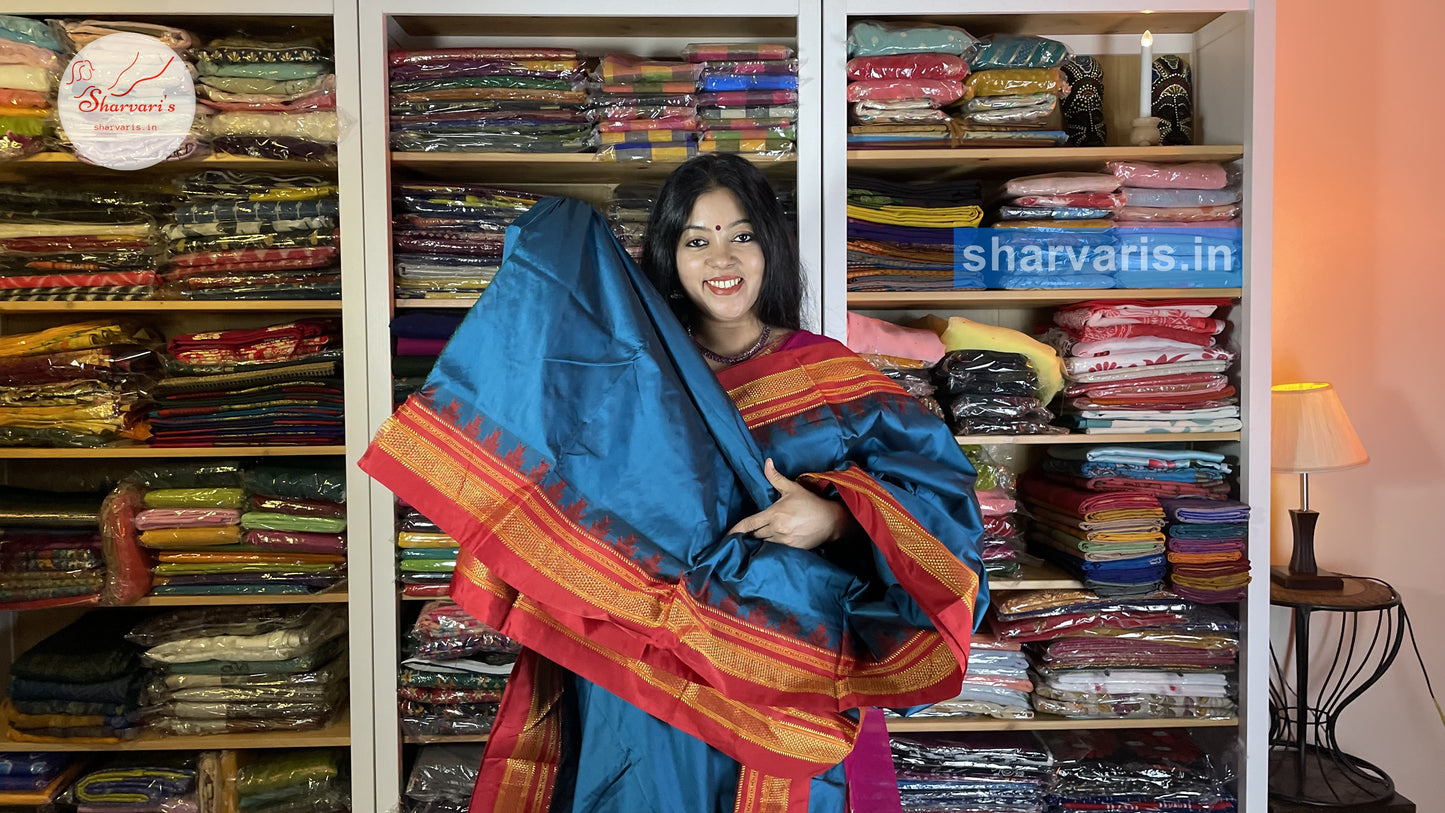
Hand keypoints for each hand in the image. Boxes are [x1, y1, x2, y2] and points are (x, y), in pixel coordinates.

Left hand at [727, 458, 850, 550]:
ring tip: (762, 534)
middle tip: (750, 530)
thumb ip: (775, 478)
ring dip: (762, 539)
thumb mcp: (792, 488)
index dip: (737, 530)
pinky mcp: (791, 549)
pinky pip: (775, 549)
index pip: (749, 524)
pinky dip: (772, 545)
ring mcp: (784, 541)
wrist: (830, 521)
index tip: (728, 535)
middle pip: (755, 534)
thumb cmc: (810, 503)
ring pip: (764, 542)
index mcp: (774, 514)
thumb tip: (766, 462)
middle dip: (752, 533)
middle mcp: (776, 529)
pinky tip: (773, 541)